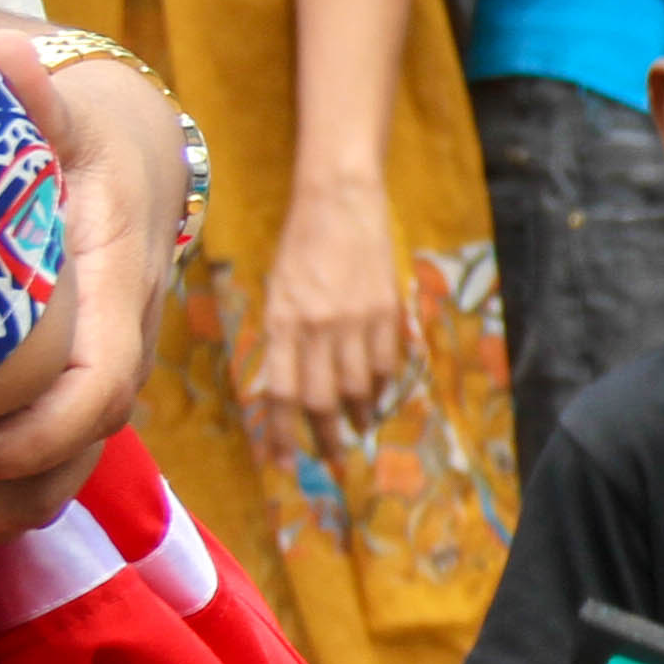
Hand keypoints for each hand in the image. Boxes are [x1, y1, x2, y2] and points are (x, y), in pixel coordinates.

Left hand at [0, 27, 163, 520]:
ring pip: (47, 485)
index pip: (95, 387)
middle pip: (67, 460)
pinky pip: (24, 477)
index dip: (28, 434)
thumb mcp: (62, 105)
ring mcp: (90, 380)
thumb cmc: (78, 126)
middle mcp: (117, 346)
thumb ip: (31, 93)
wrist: (130, 149)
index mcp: (118, 283)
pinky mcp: (58, 398)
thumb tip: (6, 50)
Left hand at [247, 173, 407, 466]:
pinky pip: (386, 364)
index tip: (283, 464)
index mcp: (282, 321)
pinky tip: (375, 397)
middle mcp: (318, 327)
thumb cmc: (299, 243)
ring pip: (357, 388)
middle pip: (322, 400)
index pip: (281, 394)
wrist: (340, 199)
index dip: (282, 435)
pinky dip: (380, 388)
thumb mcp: (277, 291)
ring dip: (356, 416)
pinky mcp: (386, 310)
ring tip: (355, 430)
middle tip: (331, 461)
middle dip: (325, 438)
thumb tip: (290, 387)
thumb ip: (283, 339)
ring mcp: (356, 320)